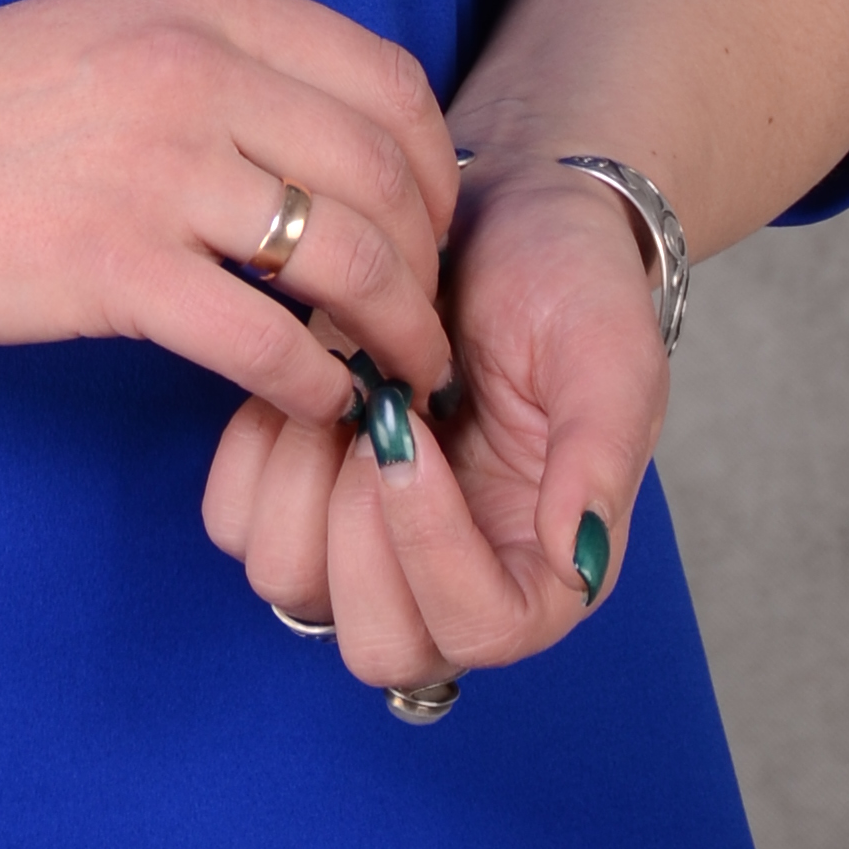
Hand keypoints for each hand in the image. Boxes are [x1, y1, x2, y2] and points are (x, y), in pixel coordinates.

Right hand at [0, 0, 460, 426]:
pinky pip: (269, 342)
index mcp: (200, 1)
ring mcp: (157, 167)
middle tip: (426, 316)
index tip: (431, 225)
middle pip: (386, 172)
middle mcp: (194, 67)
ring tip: (399, 373)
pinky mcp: (116, 267)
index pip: (388, 78)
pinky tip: (317, 402)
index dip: (435, 165)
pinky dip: (318, 386)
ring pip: (349, 258)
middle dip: (430, 260)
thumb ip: (223, 65)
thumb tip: (335, 144)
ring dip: (398, 332)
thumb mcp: (114, 31)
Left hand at [199, 154, 667, 679]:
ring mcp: (367, 537)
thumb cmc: (570, 280)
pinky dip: (254, 452)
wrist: (503, 205)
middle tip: (377, 409)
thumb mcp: (610, 353)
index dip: (431, 550)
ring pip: (291, 586)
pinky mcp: (303, 485)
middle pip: (376, 643)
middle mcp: (450, 574)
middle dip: (356, 528)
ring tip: (342, 383)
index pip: (474, 632)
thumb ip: (599, 455)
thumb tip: (571, 559)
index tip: (413, 435)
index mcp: (539, 567)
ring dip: (300, 480)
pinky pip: (238, 521)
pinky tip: (302, 375)